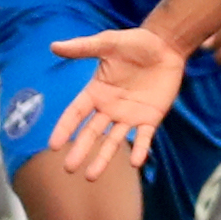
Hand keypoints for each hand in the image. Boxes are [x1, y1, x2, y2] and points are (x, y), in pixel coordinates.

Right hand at [48, 28, 187, 177]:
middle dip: (80, 150)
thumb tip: (54, 46)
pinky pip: (144, 138)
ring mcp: (130, 115)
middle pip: (91, 133)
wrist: (167, 46)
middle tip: (69, 169)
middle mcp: (110, 108)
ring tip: (92, 176)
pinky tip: (134, 163)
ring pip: (114, 141)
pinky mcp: (150, 118)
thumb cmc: (136, 42)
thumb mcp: (108, 43)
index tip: (53, 145)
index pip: (75, 114)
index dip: (65, 128)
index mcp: (96, 92)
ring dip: (103, 158)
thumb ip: (83, 47)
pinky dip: (140, 150)